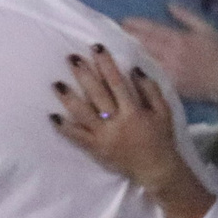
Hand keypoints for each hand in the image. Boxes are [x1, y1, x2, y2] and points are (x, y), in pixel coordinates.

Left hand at [53, 45, 209, 217]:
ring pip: (83, 115)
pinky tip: (53, 117)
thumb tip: (134, 69)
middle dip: (83, 74)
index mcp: (133, 111)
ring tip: (56, 84)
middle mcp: (116, 123)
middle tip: (71, 58)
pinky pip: (77, 138)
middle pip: (96, 94)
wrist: (156, 169)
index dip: (105, 63)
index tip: (95, 47)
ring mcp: (104, 137)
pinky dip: (64, 128)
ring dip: (68, 98)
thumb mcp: (163, 111)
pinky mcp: (96, 149)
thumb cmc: (161, 137)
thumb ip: (150, 89)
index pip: (116, 82)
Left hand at [121, 4, 217, 103]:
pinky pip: (150, 77)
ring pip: (143, 61)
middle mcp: (170, 54)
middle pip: (143, 45)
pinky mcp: (169, 86)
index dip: (135, 25)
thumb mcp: (205, 28)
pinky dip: (138, 72)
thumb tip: (168, 5)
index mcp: (178, 38)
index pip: (151, 29)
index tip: (122, 21)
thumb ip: (185, 16)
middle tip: (112, 34)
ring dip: (129, 55)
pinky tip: (128, 70)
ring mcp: (168, 72)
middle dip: (127, 38)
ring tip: (115, 50)